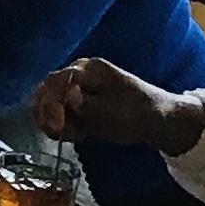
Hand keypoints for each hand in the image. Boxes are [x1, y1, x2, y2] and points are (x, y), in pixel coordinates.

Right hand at [35, 58, 204, 158]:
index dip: (51, 104)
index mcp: (88, 69)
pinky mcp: (79, 106)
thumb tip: (68, 96)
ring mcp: (77, 90)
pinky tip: (78, 135)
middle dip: (46, 113)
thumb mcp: (115, 111)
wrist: (158, 121)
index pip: (57, 82)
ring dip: (53, 122)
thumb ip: (89, 105)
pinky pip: (59, 115)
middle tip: (57, 132)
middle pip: (47, 90)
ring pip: (49, 104)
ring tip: (72, 135)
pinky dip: (62, 127)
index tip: (57, 126)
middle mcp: (78, 76)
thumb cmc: (139, 112)